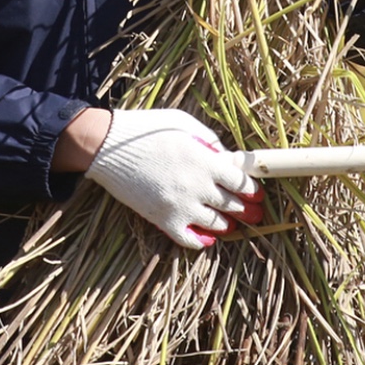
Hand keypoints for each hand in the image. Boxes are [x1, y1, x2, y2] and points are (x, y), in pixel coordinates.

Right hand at [85, 109, 262, 249]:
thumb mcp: (185, 124)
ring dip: (227, 225)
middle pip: (233, 205)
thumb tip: (227, 158)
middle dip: (247, 211)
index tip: (257, 193)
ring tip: (232, 225)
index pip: (241, 181)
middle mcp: (198, 185)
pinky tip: (206, 237)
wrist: (108, 146)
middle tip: (255, 214)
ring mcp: (181, 205)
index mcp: (206, 160)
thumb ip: (210, 141)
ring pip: (216, 225)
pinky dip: (201, 241)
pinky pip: (189, 239)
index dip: (252, 190)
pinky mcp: (162, 220)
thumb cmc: (147, 129)